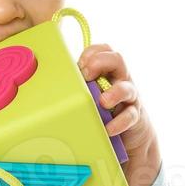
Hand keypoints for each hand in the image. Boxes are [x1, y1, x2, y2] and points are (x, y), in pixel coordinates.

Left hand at [78, 43, 161, 185]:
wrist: (128, 135)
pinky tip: (108, 129)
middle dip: (100, 63)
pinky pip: (130, 116)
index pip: (103, 50)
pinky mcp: (135, 117)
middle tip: (87, 74)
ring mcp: (129, 98)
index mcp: (108, 70)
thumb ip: (78, 86)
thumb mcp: (89, 94)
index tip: (79, 64)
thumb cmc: (102, 111)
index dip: (91, 53)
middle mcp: (120, 80)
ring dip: (114, 92)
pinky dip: (118, 123)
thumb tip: (49, 85)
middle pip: (117, 59)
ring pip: (127, 88)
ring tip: (103, 102)